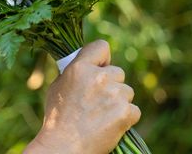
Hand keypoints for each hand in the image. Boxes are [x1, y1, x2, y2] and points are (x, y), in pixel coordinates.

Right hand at [25, 40, 140, 153]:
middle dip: (111, 84)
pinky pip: (134, 110)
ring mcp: (114, 95)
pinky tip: (111, 124)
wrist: (64, 146)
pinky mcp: (125, 113)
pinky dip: (126, 117)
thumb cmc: (57, 117)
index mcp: (80, 67)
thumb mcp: (59, 85)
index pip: (102, 47)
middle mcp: (99, 77)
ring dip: (118, 101)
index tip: (99, 68)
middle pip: (118, 72)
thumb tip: (86, 65)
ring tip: (101, 115)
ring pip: (126, 91)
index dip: (102, 58)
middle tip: (98, 99)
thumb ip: (75, 71)